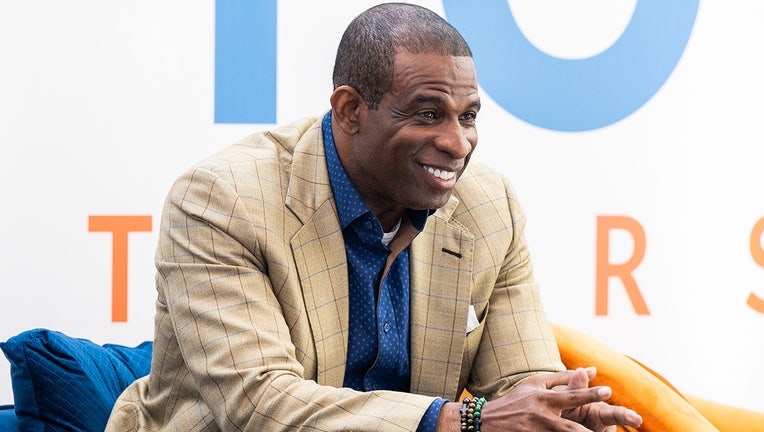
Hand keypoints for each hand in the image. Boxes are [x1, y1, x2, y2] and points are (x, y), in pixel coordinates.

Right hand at [473, 368, 640, 430]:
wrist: (488, 421)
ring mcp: (537, 431)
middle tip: (612, 430)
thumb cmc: (517, 399)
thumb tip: (591, 370)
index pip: (571, 395)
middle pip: (571, 427)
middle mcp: (542, 416)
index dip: (590, 394)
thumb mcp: (536, 383)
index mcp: (544, 398)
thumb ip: (564, 377)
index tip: (608, 391)